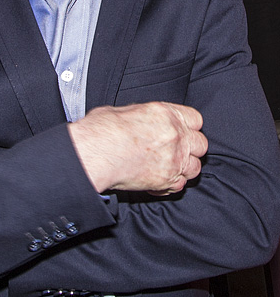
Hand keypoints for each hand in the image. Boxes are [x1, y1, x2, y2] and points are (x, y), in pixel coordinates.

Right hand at [68, 102, 206, 194]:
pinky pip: (179, 186)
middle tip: (176, 150)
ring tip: (167, 167)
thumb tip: (141, 121)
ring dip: (184, 168)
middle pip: (201, 144)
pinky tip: (156, 180)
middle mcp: (176, 136)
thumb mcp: (123, 111)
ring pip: (195, 168)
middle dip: (191, 148)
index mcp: (166, 114)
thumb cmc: (103, 129)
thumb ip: (142, 117)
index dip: (189, 125)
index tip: (181, 130)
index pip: (195, 118)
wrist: (95, 152)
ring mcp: (174, 160)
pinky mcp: (166, 181)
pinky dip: (170, 185)